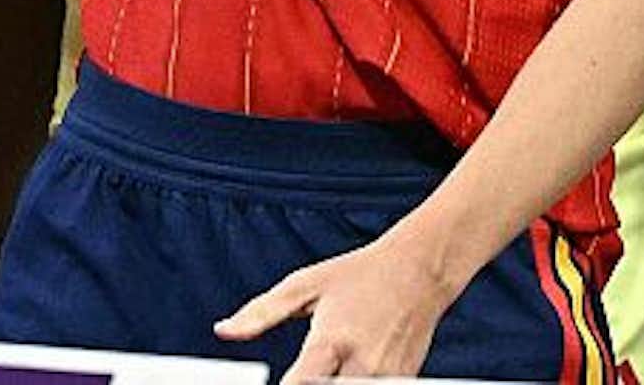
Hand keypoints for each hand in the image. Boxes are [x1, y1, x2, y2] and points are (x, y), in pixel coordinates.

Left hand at [216, 230, 456, 384]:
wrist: (421, 269)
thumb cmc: (359, 273)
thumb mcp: (306, 283)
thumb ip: (262, 311)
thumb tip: (223, 331)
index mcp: (333, 340)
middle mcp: (361, 366)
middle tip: (296, 378)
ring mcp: (385, 381)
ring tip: (319, 374)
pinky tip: (338, 377)